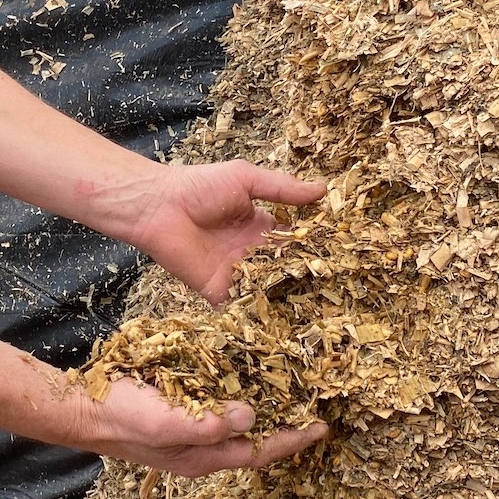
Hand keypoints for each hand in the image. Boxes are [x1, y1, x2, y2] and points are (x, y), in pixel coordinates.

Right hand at [71, 378, 327, 477]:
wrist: (79, 405)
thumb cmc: (120, 416)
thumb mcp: (165, 423)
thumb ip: (206, 423)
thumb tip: (250, 414)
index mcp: (201, 456)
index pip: (259, 451)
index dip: (292, 439)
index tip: (322, 425)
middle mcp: (200, 444)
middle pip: (252, 438)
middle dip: (284, 423)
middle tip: (313, 401)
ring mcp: (188, 426)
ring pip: (236, 419)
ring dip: (263, 404)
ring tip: (289, 386)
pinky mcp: (177, 405)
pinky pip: (215, 400)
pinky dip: (236, 388)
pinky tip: (244, 371)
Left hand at [122, 161, 323, 305]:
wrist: (158, 206)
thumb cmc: (199, 186)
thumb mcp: (245, 180)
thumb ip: (282, 189)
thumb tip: (322, 189)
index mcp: (259, 225)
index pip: (293, 239)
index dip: (312, 245)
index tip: (340, 252)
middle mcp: (251, 251)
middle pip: (284, 268)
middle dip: (305, 275)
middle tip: (337, 286)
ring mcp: (236, 273)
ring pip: (268, 289)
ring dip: (288, 296)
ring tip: (319, 308)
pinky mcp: (218, 291)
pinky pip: (242, 305)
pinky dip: (258, 313)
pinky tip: (284, 318)